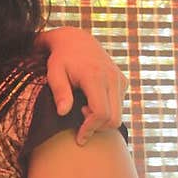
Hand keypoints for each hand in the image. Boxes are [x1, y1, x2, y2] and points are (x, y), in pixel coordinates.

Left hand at [38, 26, 127, 143]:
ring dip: (101, 120)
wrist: (76, 40)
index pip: (101, 112)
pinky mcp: (122, 81)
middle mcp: (112, 78)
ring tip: (82, 108)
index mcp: (95, 76)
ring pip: (118, 115)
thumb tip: (63, 113)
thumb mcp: (54, 73)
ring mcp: (120, 79)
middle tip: (79, 119)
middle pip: (114, 118)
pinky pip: (119, 106)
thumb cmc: (61, 59)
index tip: (79, 137)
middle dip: (97, 127)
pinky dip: (107, 111)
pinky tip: (91, 102)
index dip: (90, 129)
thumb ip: (60, 92)